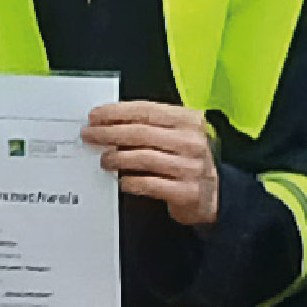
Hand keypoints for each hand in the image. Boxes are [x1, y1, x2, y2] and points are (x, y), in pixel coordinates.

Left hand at [83, 97, 225, 228]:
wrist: (215, 195)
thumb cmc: (189, 161)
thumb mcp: (178, 135)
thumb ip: (151, 126)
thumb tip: (111, 123)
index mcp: (189, 121)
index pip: (146, 111)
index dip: (117, 112)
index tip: (96, 116)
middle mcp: (191, 142)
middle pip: (141, 133)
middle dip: (109, 133)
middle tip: (90, 135)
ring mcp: (190, 167)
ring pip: (143, 158)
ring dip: (117, 158)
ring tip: (104, 159)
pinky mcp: (185, 192)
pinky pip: (150, 184)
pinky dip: (131, 182)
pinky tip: (122, 181)